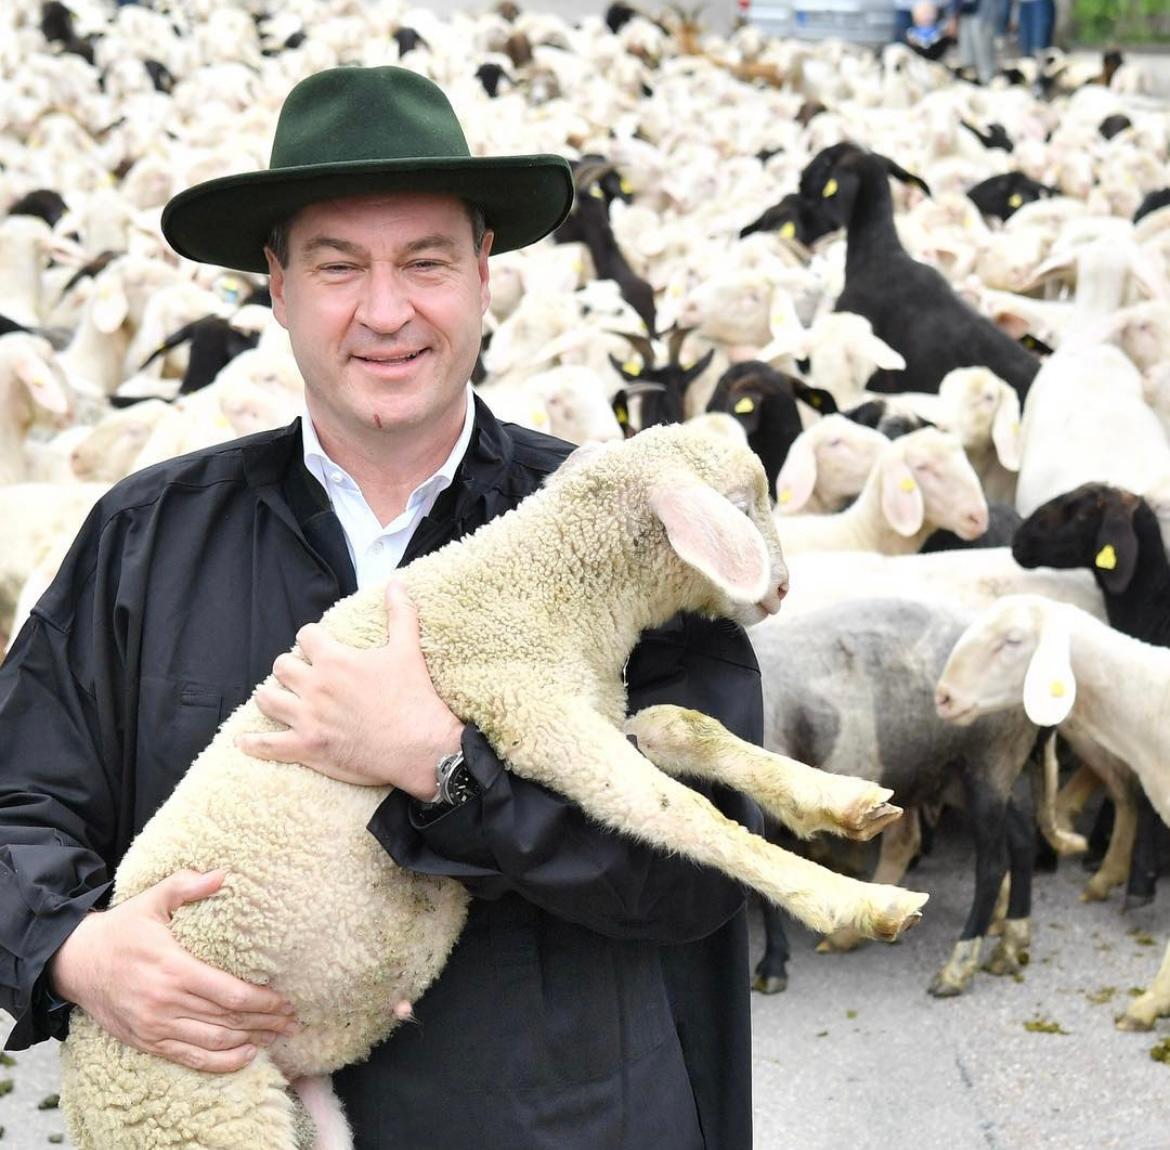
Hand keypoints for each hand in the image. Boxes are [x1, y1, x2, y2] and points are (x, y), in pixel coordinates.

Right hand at [49, 869, 297, 1072]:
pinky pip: (189, 1058)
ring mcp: (155, 1027)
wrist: (75, 963)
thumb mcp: (152, 900)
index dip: (262, 1001)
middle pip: (227, 1020)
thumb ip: (186, 885)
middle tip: (293, 1020)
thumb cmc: (121, 929)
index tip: (286, 1000)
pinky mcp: (146, 1041)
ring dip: (250, 1041)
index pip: (229, 994)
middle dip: (265, 1022)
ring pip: (213, 1042)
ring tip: (277, 1036)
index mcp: (173, 969)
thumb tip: (222, 874)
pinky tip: (246, 1056)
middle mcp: (165, 1003)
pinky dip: (221, 1062)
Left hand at [239, 580, 462, 798]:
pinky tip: (244, 741)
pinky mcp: (307, 748)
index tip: (318, 646)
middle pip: (282, 666)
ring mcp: (308, 719)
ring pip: (268, 700)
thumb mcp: (408, 650)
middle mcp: (315, 687)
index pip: (305, 636)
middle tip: (301, 674)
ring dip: (270, 696)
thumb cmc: (414, 697)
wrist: (420, 747)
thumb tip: (397, 582)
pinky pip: (268, 746)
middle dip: (289, 667)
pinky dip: (253, 744)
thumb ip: (400, 613)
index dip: (312, 639)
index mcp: (335, 661)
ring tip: (276, 696)